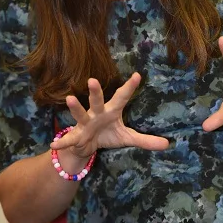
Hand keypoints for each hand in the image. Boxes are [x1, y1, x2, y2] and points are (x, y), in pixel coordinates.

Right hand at [51, 73, 168, 156]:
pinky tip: (55, 144)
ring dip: (75, 108)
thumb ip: (146, 140)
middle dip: (95, 91)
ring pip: (80, 114)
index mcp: (111, 111)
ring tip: (70, 98)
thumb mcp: (127, 138)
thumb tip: (168, 144)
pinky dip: (62, 142)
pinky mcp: (76, 136)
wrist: (85, 146)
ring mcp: (85, 124)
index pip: (122, 96)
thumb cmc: (107, 134)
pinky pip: (69, 139)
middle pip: (97, 101)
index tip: (137, 75)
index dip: (130, 87)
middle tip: (93, 80)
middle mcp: (97, 113)